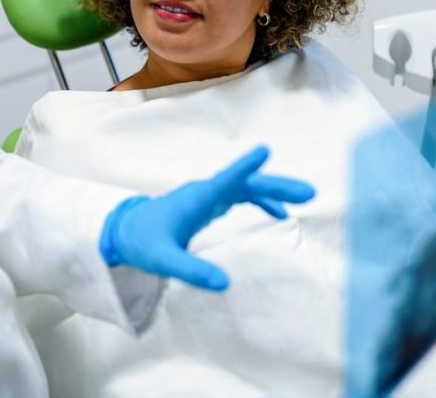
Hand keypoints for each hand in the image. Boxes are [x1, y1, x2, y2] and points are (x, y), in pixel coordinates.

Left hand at [100, 145, 314, 290]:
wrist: (127, 230)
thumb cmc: (144, 243)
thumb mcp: (164, 261)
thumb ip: (191, 271)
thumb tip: (225, 284)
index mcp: (195, 201)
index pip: (223, 181)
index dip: (244, 167)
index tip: (265, 150)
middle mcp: (205, 192)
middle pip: (245, 183)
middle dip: (276, 185)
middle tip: (308, 192)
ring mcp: (209, 195)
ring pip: (247, 186)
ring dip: (274, 190)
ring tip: (305, 197)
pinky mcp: (211, 202)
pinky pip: (242, 195)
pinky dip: (261, 201)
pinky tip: (279, 214)